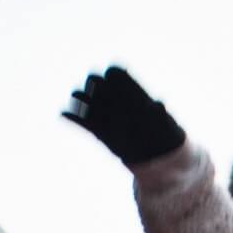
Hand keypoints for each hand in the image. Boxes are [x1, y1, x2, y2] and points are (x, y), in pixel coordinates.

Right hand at [63, 66, 186, 166]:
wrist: (158, 159)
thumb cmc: (166, 137)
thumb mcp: (165, 125)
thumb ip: (159, 113)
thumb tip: (158, 104)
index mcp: (131, 92)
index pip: (115, 73)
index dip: (111, 75)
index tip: (114, 83)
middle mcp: (115, 99)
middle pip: (94, 80)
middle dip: (94, 84)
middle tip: (98, 93)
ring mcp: (105, 113)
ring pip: (84, 97)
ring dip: (80, 98)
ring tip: (83, 105)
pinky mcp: (97, 130)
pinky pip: (81, 120)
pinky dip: (72, 116)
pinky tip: (66, 115)